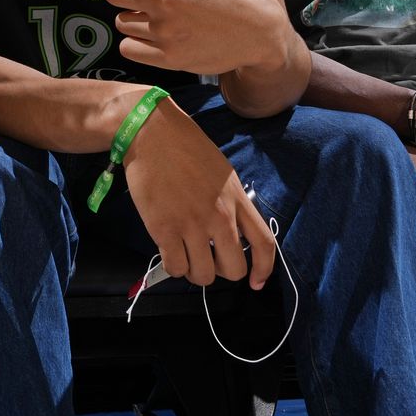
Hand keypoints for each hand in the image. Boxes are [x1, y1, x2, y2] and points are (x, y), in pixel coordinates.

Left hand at [42, 0, 280, 77]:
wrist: (255, 29)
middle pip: (113, 0)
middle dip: (127, 0)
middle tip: (158, 3)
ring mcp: (166, 30)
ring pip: (122, 24)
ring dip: (136, 23)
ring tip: (171, 22)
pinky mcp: (169, 57)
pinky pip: (128, 48)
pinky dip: (138, 45)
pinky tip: (166, 41)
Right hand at [124, 97, 275, 287]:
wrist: (152, 133)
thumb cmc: (185, 147)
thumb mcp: (222, 173)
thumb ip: (231, 203)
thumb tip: (232, 230)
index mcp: (237, 200)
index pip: (264, 245)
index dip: (263, 270)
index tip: (256, 282)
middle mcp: (220, 217)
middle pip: (234, 269)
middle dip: (222, 271)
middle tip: (209, 260)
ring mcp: (191, 225)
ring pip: (203, 275)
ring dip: (196, 271)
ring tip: (186, 256)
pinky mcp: (164, 229)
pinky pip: (175, 267)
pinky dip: (174, 267)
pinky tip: (169, 252)